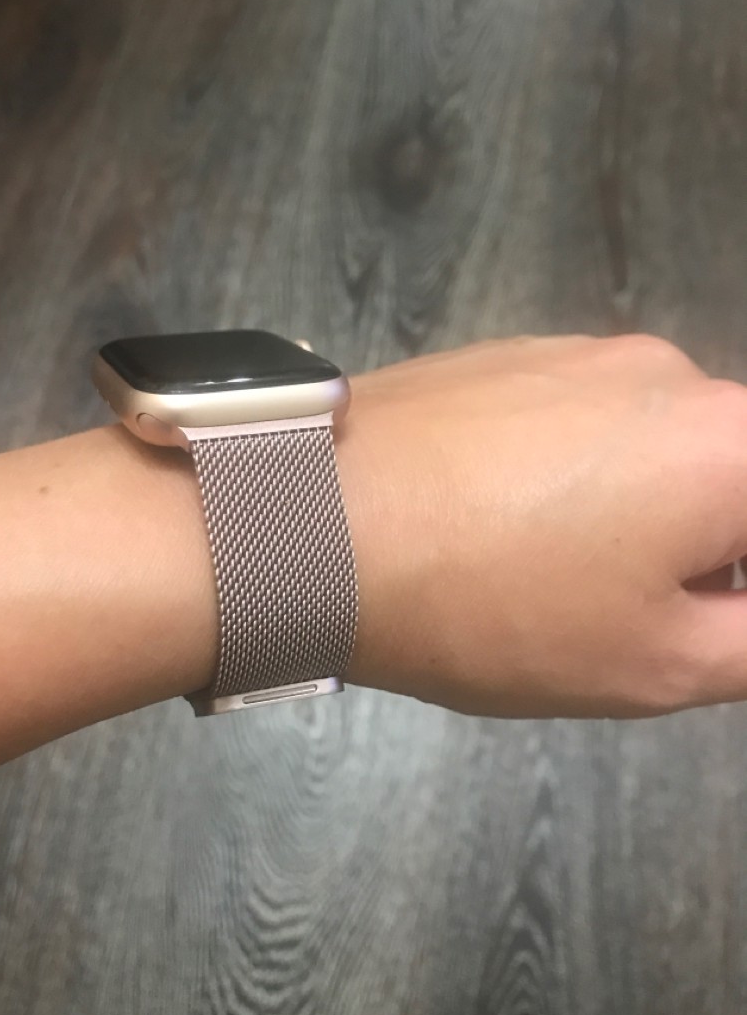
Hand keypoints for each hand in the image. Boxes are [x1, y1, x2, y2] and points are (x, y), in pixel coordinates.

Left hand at [342, 334, 746, 716]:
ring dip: (631, 514)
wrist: (311, 520)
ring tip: (539, 573)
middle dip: (700, 553)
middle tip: (616, 614)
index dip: (732, 585)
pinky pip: (572, 422)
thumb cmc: (496, 604)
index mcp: (731, 442)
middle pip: (726, 477)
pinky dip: (565, 477)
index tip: (692, 617)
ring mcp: (576, 351)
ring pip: (649, 448)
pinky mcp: (501, 355)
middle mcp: (669, 371)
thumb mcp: (659, 662)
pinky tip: (489, 523)